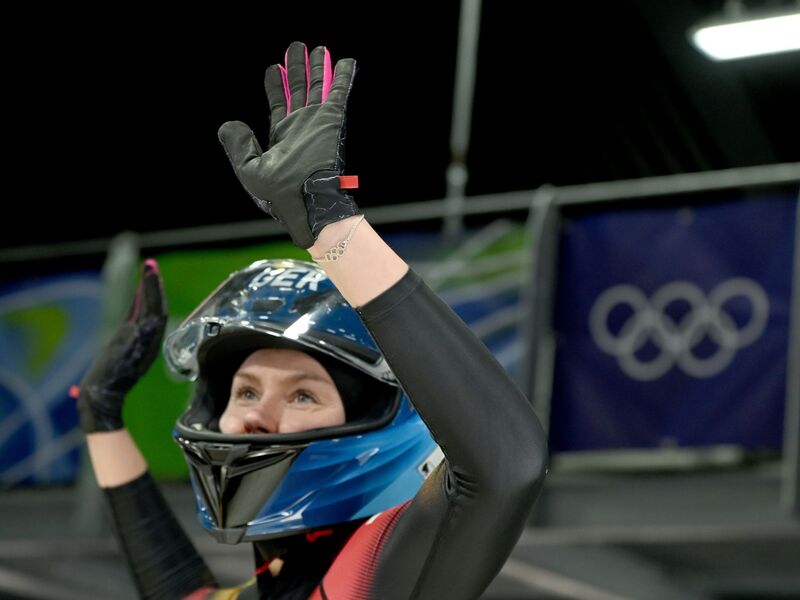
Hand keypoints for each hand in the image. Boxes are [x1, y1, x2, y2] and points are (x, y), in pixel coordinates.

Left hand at [76, 259, 166, 432]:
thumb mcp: (119, 357)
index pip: (149, 313)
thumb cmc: (108, 382)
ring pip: (155, 306)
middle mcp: (148, 337)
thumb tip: (127, 328)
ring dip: (153, 286)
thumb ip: (124, 342)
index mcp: (144, 342)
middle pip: (155, 306)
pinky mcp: (142, 336)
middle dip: (153, 285)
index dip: (150, 295)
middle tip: (151, 265)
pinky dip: (151, 296)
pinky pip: (150, 312)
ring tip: (151, 268)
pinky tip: (147, 283)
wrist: (103, 393)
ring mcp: (146, 336)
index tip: (148, 278)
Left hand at [217, 41, 359, 248]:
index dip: (275, 85)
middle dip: (297, 69)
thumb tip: (230, 122)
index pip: (279, 104)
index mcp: (281, 138)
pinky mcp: (331, 122)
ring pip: (318, 87)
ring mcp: (317, 123)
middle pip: (298, 90)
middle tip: (296, 48)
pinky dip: (342, 77)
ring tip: (319, 48)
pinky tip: (345, 62)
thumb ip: (237, 145)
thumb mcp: (248, 170)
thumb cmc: (279, 195)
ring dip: (318, 67)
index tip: (274, 68)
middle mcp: (300, 127)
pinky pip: (338, 93)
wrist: (306, 205)